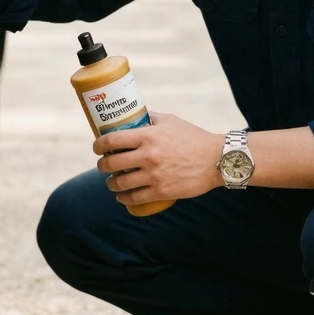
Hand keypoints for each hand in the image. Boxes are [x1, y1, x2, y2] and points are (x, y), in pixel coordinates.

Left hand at [93, 112, 222, 205]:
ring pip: (120, 183)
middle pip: (111, 163)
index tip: (97, 147)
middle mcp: (147, 155)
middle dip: (102, 165)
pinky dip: (123, 198)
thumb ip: (150, 118)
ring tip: (111, 182)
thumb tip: (134, 116)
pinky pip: (134, 198)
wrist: (216, 159)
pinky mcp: (161, 191)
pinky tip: (121, 196)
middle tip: (103, 165)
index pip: (111, 140)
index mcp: (147, 135)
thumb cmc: (193, 137)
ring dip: (111, 184)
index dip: (98, 145)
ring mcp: (154, 175)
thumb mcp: (170, 121)